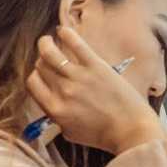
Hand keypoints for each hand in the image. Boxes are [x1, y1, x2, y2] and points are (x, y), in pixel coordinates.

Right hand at [26, 26, 164, 154]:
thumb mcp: (71, 133)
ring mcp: (79, 77)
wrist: (133, 131)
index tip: (42, 73)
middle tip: (49, 58)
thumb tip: (52, 104)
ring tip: (48, 40)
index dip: (35, 76)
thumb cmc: (105, 135)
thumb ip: (58, 118)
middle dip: (43, 61)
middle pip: (41, 67)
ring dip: (45, 43)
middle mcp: (63, 91)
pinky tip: (63, 30)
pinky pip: (77, 45)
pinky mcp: (97, 67)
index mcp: (54, 108)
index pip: (32, 83)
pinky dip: (67, 35)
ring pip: (50, 53)